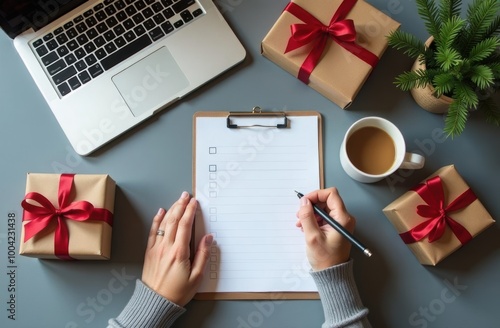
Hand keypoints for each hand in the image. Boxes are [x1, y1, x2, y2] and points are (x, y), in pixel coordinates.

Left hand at [141, 191, 212, 305]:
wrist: (156, 303)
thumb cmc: (177, 292)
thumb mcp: (196, 277)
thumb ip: (203, 255)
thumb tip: (208, 238)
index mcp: (179, 252)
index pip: (186, 226)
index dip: (190, 211)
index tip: (194, 203)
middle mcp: (166, 248)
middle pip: (174, 220)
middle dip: (181, 205)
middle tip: (186, 195)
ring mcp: (156, 249)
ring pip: (164, 224)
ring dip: (171, 210)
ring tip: (177, 201)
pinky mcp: (149, 252)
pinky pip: (152, 232)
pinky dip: (157, 220)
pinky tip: (160, 212)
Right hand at [296, 188, 354, 270]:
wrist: (332, 273)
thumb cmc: (325, 258)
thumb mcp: (312, 236)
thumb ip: (307, 216)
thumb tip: (303, 201)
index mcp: (342, 218)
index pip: (331, 194)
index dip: (316, 195)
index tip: (304, 202)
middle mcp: (344, 218)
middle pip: (326, 201)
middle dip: (311, 205)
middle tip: (300, 214)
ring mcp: (340, 223)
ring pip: (324, 208)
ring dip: (311, 213)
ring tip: (301, 223)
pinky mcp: (336, 228)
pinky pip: (324, 217)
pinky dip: (314, 219)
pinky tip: (305, 227)